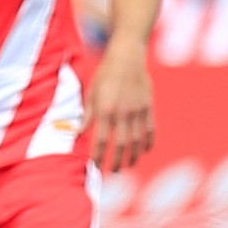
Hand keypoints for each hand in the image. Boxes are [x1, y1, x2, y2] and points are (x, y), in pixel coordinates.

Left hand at [86, 39, 154, 173]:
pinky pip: (150, 130)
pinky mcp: (148, 106)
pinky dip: (148, 143)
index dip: (97, 155)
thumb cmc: (105, 74)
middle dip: (117, 161)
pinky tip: (144, 151)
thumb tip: (77, 133)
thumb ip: (87, 114)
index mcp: (105, 108)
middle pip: (121, 144)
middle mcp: (122, 111)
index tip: (94, 166)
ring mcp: (138, 110)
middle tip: (113, 172)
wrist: (127, 55)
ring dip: (133, 156)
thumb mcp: (92, 92)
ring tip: (128, 165)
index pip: (100, 139)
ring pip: (137, 140)